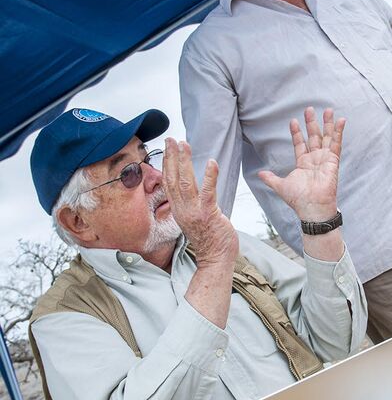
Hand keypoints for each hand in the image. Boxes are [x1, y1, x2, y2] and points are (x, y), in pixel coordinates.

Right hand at [162, 138, 237, 266]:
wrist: (216, 259)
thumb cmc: (210, 239)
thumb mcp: (194, 219)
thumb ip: (191, 205)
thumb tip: (193, 192)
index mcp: (178, 209)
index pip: (168, 183)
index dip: (167, 164)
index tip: (167, 148)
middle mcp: (182, 209)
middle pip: (173, 179)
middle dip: (172, 157)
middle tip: (171, 139)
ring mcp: (194, 212)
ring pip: (186, 182)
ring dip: (185, 162)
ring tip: (185, 144)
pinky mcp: (208, 214)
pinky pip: (208, 192)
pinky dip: (209, 176)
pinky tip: (211, 162)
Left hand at [258, 107, 344, 221]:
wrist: (311, 208)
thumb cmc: (298, 199)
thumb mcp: (280, 186)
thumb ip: (271, 178)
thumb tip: (259, 174)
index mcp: (303, 163)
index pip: (300, 144)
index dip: (296, 133)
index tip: (293, 121)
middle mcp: (314, 159)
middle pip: (314, 137)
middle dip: (312, 123)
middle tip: (309, 109)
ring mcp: (325, 159)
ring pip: (326, 137)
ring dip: (327, 124)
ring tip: (327, 110)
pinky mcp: (333, 161)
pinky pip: (336, 143)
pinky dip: (339, 132)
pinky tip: (341, 120)